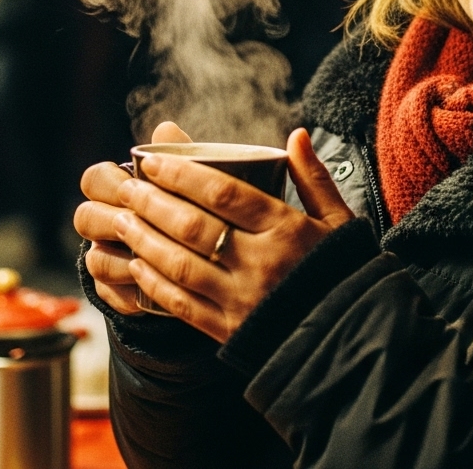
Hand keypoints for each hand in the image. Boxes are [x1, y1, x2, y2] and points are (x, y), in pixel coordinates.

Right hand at [74, 121, 190, 313]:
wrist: (202, 253)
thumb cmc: (191, 204)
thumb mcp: (190, 179)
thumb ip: (177, 155)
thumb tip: (166, 128)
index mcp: (116, 189)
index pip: (94, 179)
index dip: (111, 184)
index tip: (137, 187)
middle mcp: (104, 223)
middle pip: (85, 218)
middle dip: (112, 221)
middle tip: (142, 223)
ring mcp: (106, 257)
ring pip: (96, 259)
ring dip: (124, 258)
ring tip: (158, 257)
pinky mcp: (115, 292)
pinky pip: (111, 294)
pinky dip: (133, 292)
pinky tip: (159, 288)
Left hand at [112, 127, 354, 342]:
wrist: (350, 339)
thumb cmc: (341, 270)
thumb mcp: (337, 220)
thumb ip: (313, 177)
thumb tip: (297, 133)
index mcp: (284, 228)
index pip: (224, 194)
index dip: (184, 175)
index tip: (154, 160)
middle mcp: (259, 262)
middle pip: (194, 227)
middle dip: (153, 203)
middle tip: (127, 186)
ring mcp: (241, 299)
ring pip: (181, 265)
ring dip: (145, 240)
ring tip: (122, 219)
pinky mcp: (229, 331)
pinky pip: (183, 306)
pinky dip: (155, 284)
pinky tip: (137, 263)